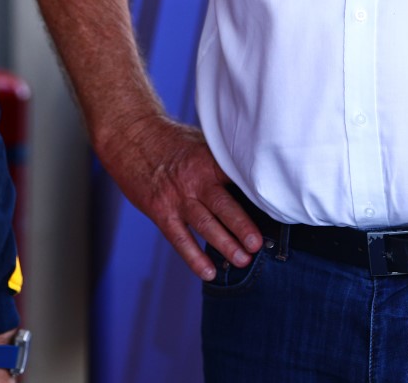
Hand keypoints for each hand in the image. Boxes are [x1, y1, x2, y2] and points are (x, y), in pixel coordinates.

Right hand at [99, 114, 263, 280]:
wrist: (131, 135)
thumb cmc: (171, 140)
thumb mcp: (201, 142)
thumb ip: (223, 162)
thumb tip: (254, 182)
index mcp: (210, 159)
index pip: (238, 180)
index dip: (257, 196)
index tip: (276, 210)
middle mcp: (195, 178)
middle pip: (223, 205)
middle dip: (242, 226)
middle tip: (257, 245)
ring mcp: (177, 196)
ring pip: (204, 224)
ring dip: (225, 244)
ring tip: (242, 260)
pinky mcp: (160, 210)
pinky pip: (179, 238)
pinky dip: (194, 257)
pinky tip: (208, 272)